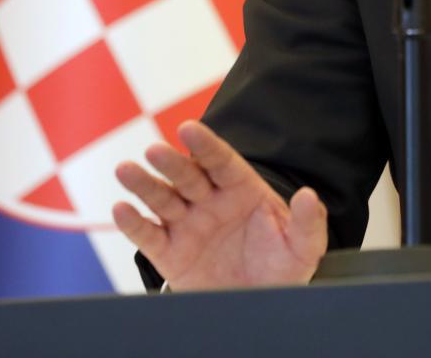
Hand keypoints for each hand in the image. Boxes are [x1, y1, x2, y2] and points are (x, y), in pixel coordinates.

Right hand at [111, 120, 327, 290]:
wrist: (259, 303)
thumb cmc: (282, 268)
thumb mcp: (304, 246)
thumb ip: (307, 221)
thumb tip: (308, 195)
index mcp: (242, 190)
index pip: (222, 161)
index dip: (205, 145)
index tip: (188, 128)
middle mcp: (211, 202)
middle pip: (188, 176)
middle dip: (172, 163)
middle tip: (155, 150)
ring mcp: (188, 225)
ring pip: (162, 200)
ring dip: (144, 185)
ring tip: (126, 170)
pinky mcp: (170, 253)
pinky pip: (149, 236)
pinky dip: (133, 224)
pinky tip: (121, 210)